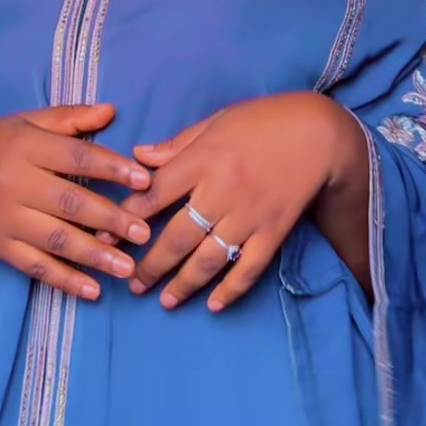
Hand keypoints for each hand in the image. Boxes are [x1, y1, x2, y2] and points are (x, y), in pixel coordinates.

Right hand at [0, 103, 151, 301]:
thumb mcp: (27, 121)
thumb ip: (69, 117)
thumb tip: (111, 111)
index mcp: (26, 146)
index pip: (76, 157)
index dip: (112, 168)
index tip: (145, 180)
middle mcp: (14, 183)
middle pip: (70, 203)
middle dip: (111, 219)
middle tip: (144, 232)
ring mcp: (6, 219)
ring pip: (56, 240)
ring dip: (95, 255)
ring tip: (128, 267)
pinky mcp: (0, 248)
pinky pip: (36, 267)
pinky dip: (65, 281)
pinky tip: (93, 290)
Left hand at [121, 93, 367, 311]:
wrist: (319, 133)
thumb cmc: (263, 120)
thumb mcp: (216, 122)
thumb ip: (177, 144)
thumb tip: (138, 157)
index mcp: (203, 158)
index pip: (156, 192)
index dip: (128, 217)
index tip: (106, 236)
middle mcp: (222, 189)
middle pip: (178, 235)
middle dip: (151, 263)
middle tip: (132, 282)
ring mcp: (249, 214)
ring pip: (209, 258)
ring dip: (184, 283)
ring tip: (164, 301)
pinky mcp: (274, 230)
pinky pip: (249, 267)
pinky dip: (231, 289)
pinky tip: (213, 305)